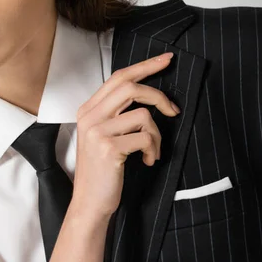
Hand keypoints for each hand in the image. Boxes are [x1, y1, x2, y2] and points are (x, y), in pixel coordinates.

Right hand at [72, 52, 180, 217]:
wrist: (90, 202)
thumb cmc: (102, 170)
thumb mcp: (103, 136)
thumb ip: (116, 114)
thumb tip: (148, 95)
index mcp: (88, 110)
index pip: (119, 77)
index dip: (145, 66)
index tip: (166, 59)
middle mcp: (90, 116)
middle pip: (131, 87)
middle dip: (158, 96)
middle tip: (173, 110)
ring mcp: (98, 131)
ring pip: (143, 115)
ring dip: (157, 135)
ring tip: (152, 151)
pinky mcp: (109, 148)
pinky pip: (146, 137)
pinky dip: (154, 150)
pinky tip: (148, 160)